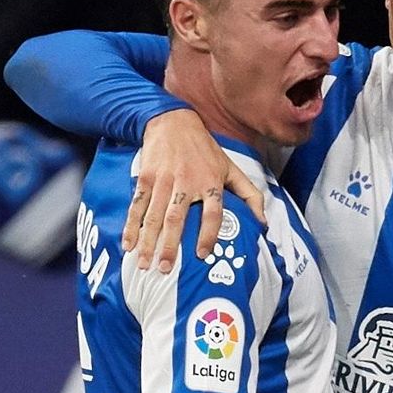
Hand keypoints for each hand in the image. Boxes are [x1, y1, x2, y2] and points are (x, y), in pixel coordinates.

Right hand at [124, 109, 264, 272]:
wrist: (174, 122)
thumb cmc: (206, 151)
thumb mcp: (232, 168)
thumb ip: (250, 196)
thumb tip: (263, 224)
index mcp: (211, 183)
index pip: (212, 213)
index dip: (208, 234)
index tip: (202, 255)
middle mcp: (187, 183)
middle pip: (177, 219)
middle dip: (169, 246)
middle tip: (165, 269)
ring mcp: (164, 181)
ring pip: (154, 216)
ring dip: (147, 241)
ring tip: (144, 264)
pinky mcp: (147, 178)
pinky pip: (137, 206)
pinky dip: (131, 226)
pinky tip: (128, 244)